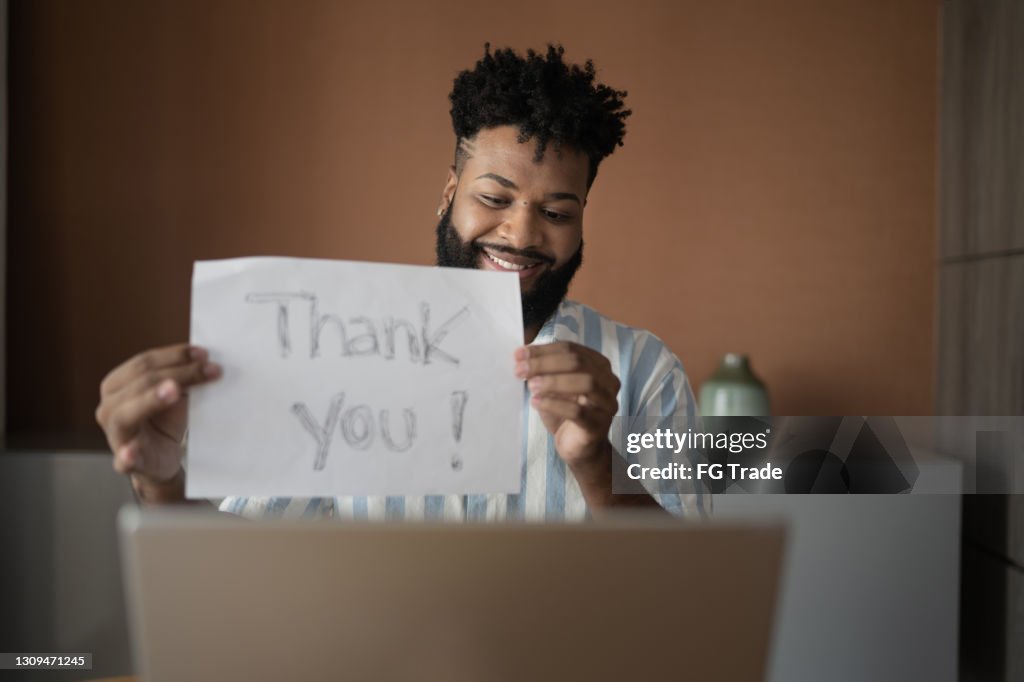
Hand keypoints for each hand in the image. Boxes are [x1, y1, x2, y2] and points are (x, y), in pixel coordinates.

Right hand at [95, 343, 220, 484]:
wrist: (161, 460)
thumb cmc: (164, 422)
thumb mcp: (173, 395)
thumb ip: (181, 377)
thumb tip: (206, 359)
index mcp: (117, 385)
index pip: (144, 363)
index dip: (174, 356)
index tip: (203, 353)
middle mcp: (109, 407)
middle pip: (142, 383)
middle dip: (180, 374)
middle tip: (210, 369)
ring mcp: (115, 435)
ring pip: (127, 414)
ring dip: (152, 400)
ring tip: (174, 390)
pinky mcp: (126, 463)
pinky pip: (124, 459)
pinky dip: (127, 455)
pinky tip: (131, 452)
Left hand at [515, 342, 619, 463]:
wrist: (579, 447)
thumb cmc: (565, 412)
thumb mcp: (553, 386)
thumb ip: (543, 370)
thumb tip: (521, 355)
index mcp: (598, 365)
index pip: (570, 348)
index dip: (543, 350)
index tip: (519, 355)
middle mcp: (608, 381)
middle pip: (577, 362)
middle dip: (545, 364)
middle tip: (520, 370)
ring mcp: (607, 403)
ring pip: (585, 383)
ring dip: (553, 382)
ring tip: (531, 386)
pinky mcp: (598, 425)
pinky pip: (578, 411)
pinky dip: (554, 404)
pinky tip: (536, 403)